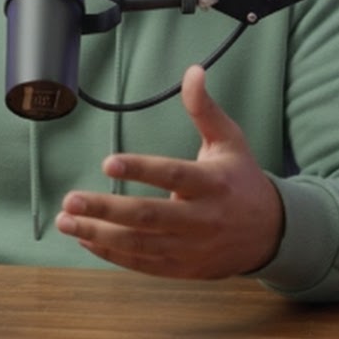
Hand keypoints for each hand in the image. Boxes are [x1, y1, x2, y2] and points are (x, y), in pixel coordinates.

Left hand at [55, 65, 282, 279]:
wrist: (272, 234)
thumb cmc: (241, 179)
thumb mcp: (229, 140)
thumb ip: (204, 108)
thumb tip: (193, 71)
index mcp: (213, 184)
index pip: (173, 175)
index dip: (140, 169)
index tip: (107, 163)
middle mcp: (202, 219)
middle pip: (149, 216)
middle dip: (106, 210)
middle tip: (70, 200)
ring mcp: (192, 248)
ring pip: (140, 244)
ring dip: (99, 234)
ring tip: (66, 221)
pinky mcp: (183, 268)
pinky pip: (142, 263)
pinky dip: (111, 254)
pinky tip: (86, 239)